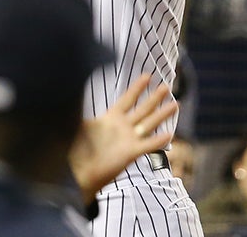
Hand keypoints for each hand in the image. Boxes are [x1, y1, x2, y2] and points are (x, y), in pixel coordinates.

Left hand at [69, 75, 175, 201]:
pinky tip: (169, 134)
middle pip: (142, 109)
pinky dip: (158, 140)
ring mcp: (129, 139)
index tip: (148, 76)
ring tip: (175, 104)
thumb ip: (79, 108)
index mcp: (110, 118)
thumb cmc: (77, 148)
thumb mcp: (78, 124)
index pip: (127, 99)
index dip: (137, 88)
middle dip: (154, 98)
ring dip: (162, 115)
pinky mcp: (131, 153)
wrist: (79, 171)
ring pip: (149, 124)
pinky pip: (148, 145)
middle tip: (167, 86)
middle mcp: (122, 127)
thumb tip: (71, 91)